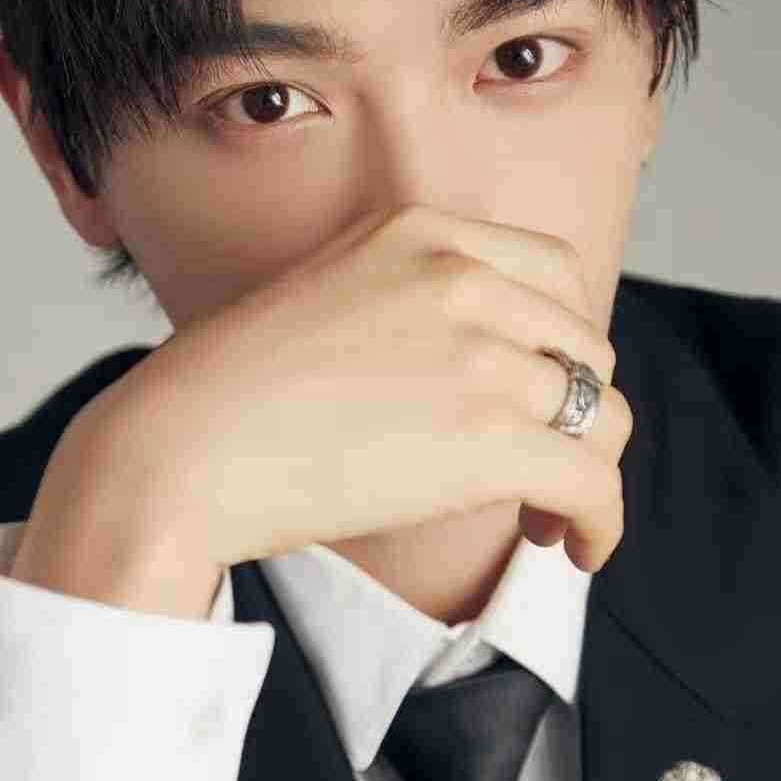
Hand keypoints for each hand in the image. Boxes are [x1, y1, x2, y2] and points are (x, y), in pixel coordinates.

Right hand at [12, 205, 631, 612]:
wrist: (179, 449)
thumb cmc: (226, 394)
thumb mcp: (323, 296)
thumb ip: (403, 306)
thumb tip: (461, 371)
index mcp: (420, 232)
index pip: (554, 272)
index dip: (562, 343)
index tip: (542, 393)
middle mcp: (463, 276)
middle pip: (585, 346)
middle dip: (574, 412)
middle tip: (537, 469)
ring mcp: (482, 354)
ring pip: (601, 416)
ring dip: (587, 473)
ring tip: (546, 519)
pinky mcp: (491, 437)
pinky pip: (595, 481)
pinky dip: (602, 523)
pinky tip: (577, 549)